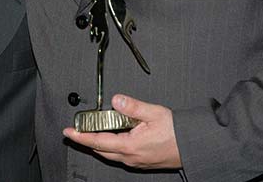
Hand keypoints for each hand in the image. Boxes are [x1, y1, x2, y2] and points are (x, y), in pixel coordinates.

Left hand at [62, 94, 181, 169]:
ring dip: (99, 144)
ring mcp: (136, 161)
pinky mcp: (142, 161)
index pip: (98, 141)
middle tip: (76, 132)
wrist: (193, 146)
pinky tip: (114, 138)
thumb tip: (116, 100)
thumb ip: (133, 106)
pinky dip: (112, 147)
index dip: (81, 136)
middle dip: (87, 141)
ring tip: (91, 133)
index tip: (69, 132)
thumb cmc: (177, 132)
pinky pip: (121, 155)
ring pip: (111, 154)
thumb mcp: (154, 113)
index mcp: (130, 145)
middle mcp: (131, 157)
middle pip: (101, 150)